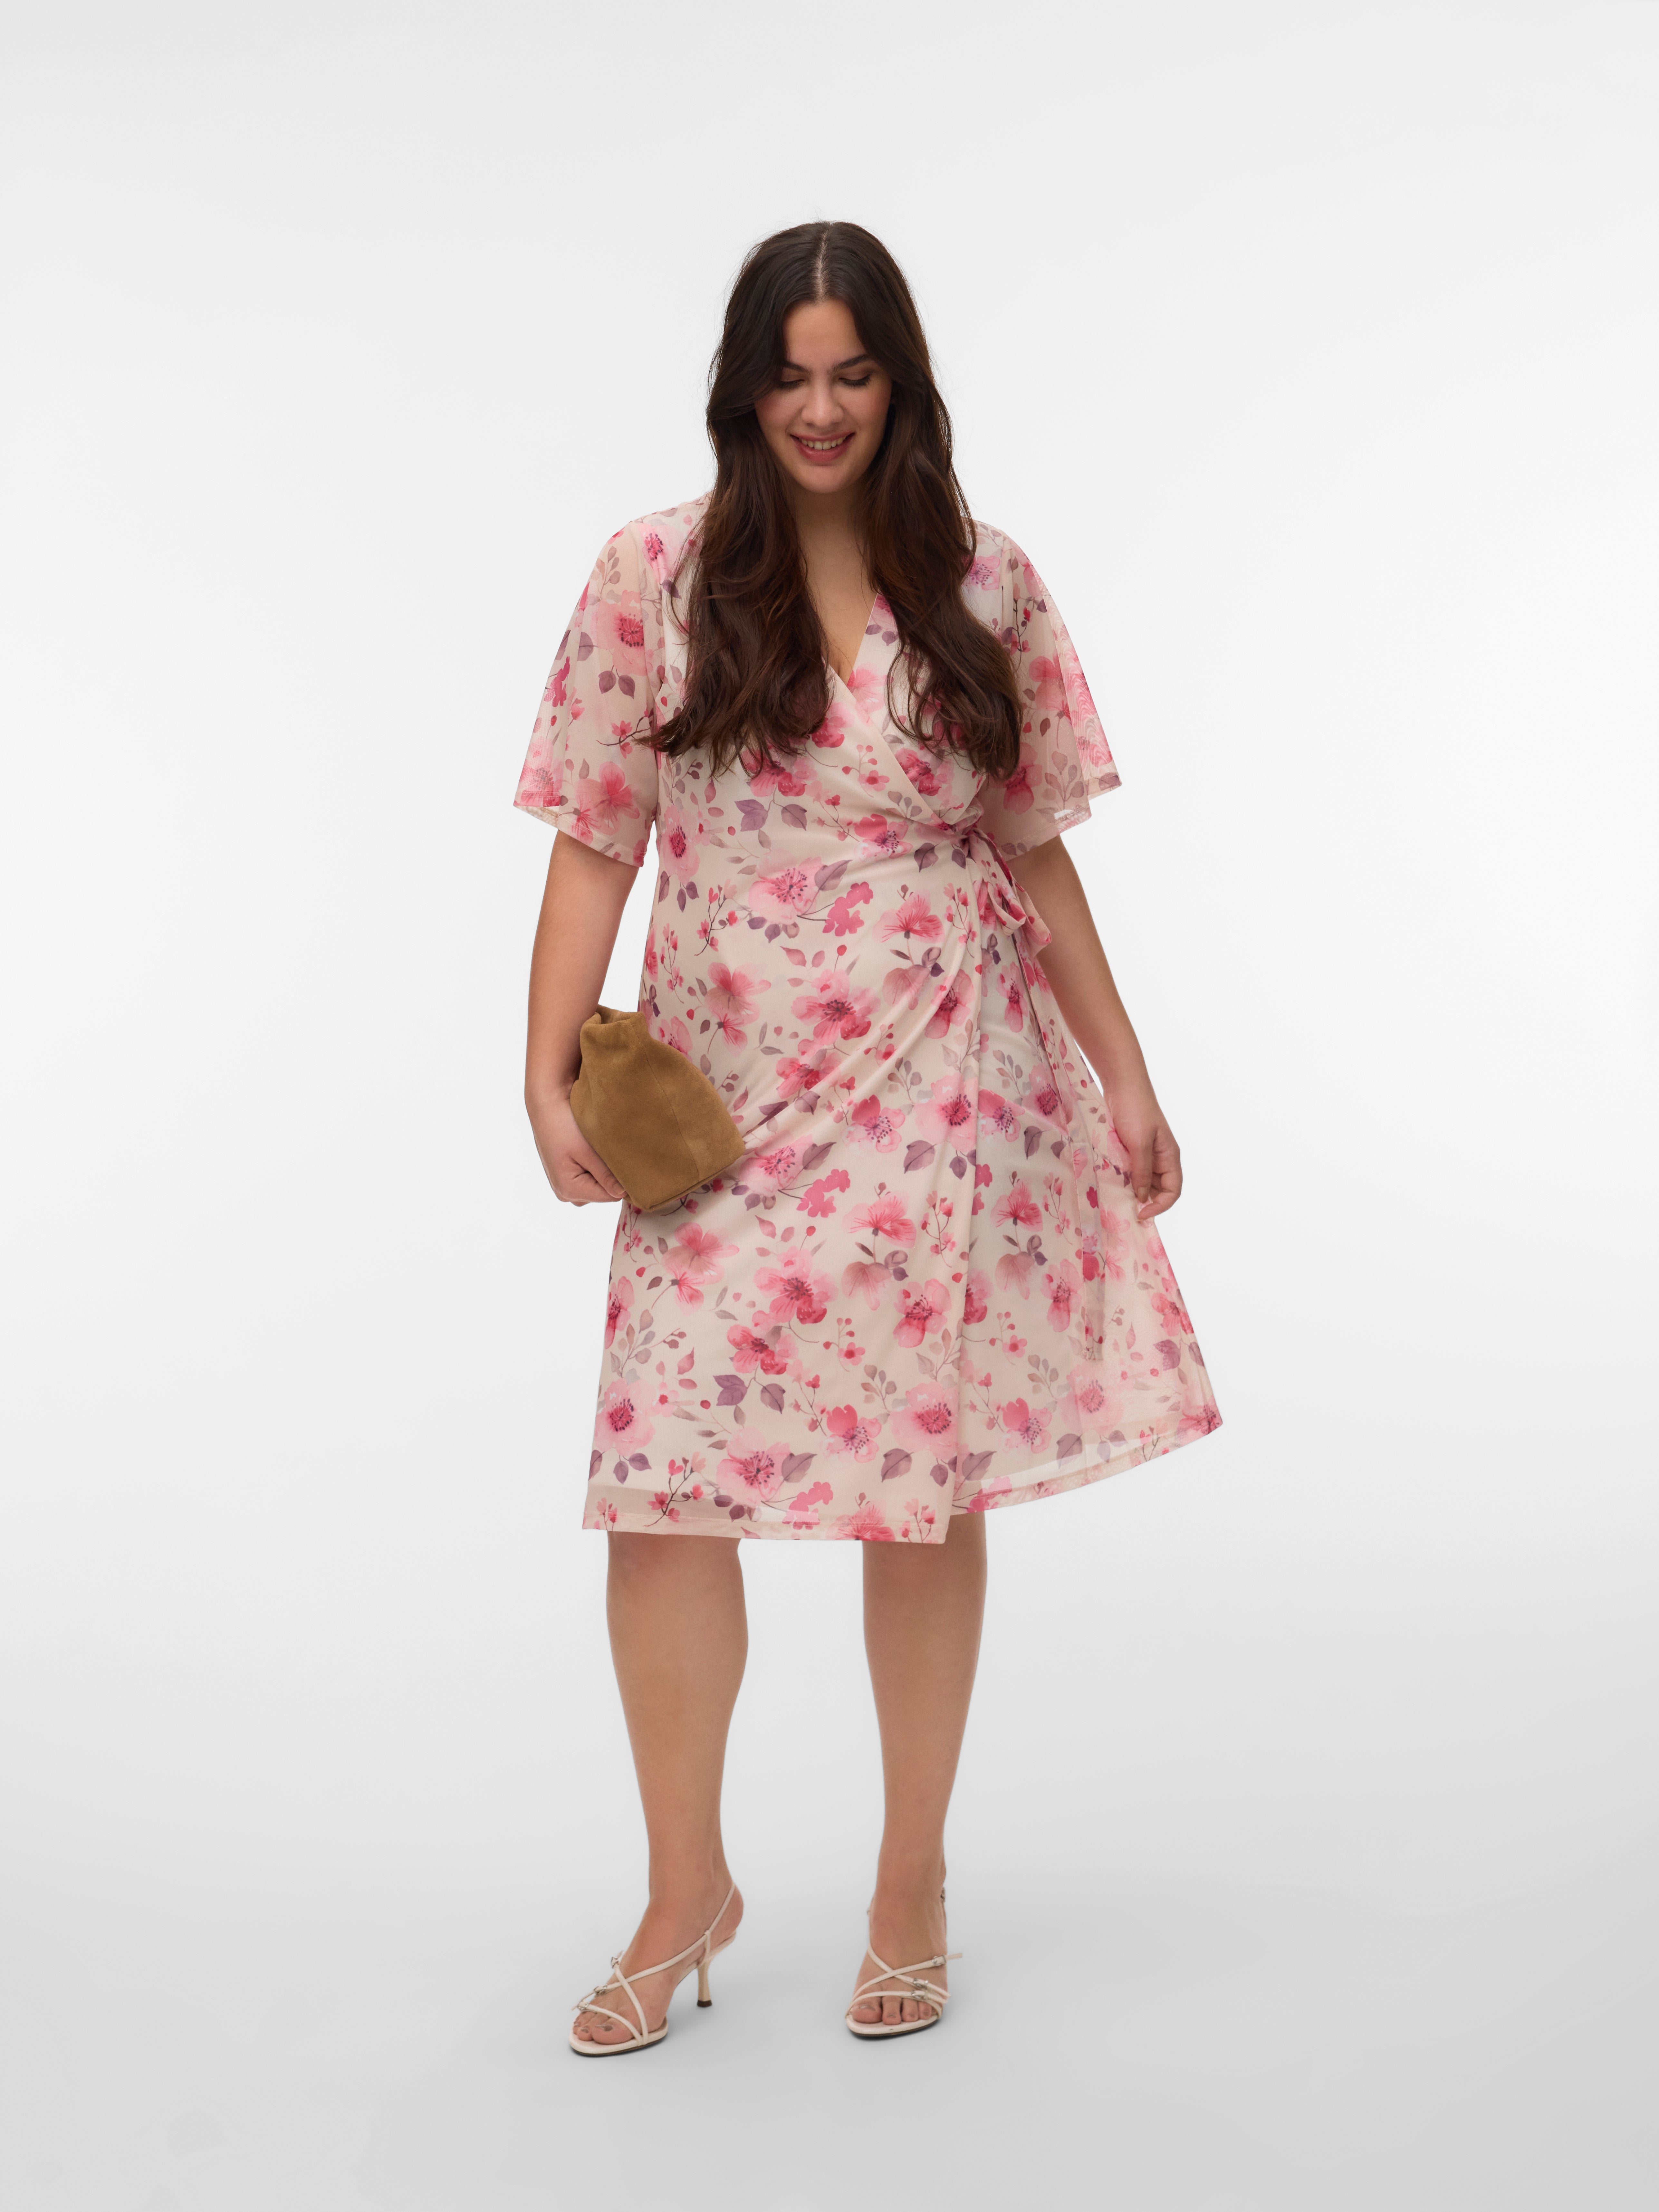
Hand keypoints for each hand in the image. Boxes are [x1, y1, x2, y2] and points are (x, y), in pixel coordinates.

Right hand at [529, 1089, 623, 1205]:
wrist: (546, 1108)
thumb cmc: (564, 1125)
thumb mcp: (588, 1151)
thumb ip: (606, 1175)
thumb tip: (624, 1194)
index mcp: (569, 1189)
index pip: (610, 1196)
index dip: (622, 1182)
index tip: (626, 1162)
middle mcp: (564, 1193)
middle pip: (602, 1193)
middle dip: (610, 1176)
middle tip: (607, 1152)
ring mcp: (563, 1186)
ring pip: (596, 1187)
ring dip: (601, 1172)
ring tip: (596, 1150)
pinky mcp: (564, 1178)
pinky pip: (587, 1180)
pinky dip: (592, 1168)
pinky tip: (588, 1152)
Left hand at [1106, 1078, 1182, 1221]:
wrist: (1122, 1084)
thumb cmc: (1134, 1109)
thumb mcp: (1139, 1143)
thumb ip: (1141, 1171)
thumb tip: (1141, 1198)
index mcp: (1170, 1156)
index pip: (1173, 1191)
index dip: (1160, 1206)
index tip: (1140, 1214)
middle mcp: (1160, 1157)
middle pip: (1157, 1189)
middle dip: (1144, 1200)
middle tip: (1125, 1209)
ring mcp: (1145, 1153)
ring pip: (1142, 1181)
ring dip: (1131, 1189)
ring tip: (1116, 1196)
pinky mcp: (1131, 1148)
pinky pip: (1130, 1169)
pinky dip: (1123, 1178)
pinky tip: (1111, 1181)